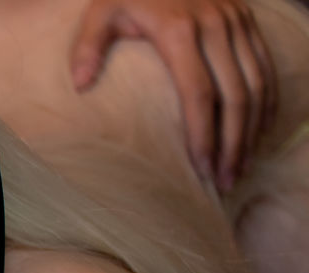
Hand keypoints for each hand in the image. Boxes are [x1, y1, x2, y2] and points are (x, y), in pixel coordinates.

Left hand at [69, 0, 276, 189]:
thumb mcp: (102, 9)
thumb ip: (89, 45)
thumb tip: (80, 85)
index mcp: (180, 31)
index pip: (199, 94)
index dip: (203, 134)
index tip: (201, 169)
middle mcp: (216, 28)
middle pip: (235, 96)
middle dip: (232, 144)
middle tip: (225, 181)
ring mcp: (236, 23)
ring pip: (256, 84)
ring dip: (253, 130)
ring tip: (240, 166)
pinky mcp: (247, 20)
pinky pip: (264, 66)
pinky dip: (267, 102)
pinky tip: (258, 132)